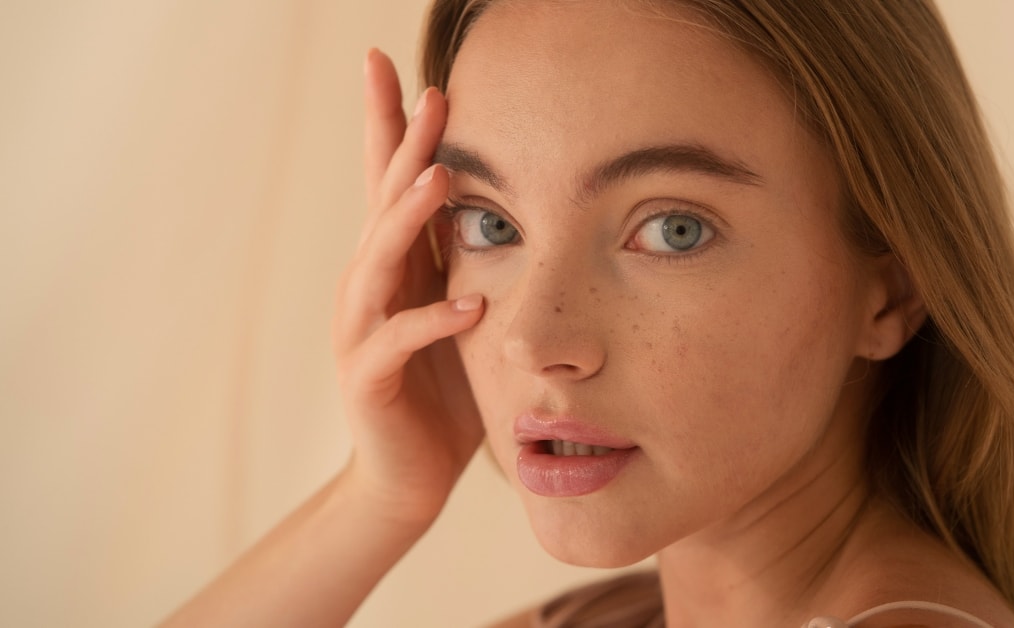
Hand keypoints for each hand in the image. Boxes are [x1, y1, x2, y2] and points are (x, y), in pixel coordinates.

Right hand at [332, 48, 482, 525]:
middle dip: (403, 145)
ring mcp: (362, 329)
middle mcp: (370, 285)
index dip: (388, 122)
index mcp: (395, 264)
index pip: (388, 179)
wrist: (408, 474)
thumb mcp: (459, 310)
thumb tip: (510, 202)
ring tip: (440, 178)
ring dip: (408, 218)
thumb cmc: (441, 391)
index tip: (387, 62)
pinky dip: (434, 321)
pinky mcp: (368, 377)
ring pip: (378, 260)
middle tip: (429, 94)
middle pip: (382, 201)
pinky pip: (399, 341)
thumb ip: (468, 261)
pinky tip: (471, 306)